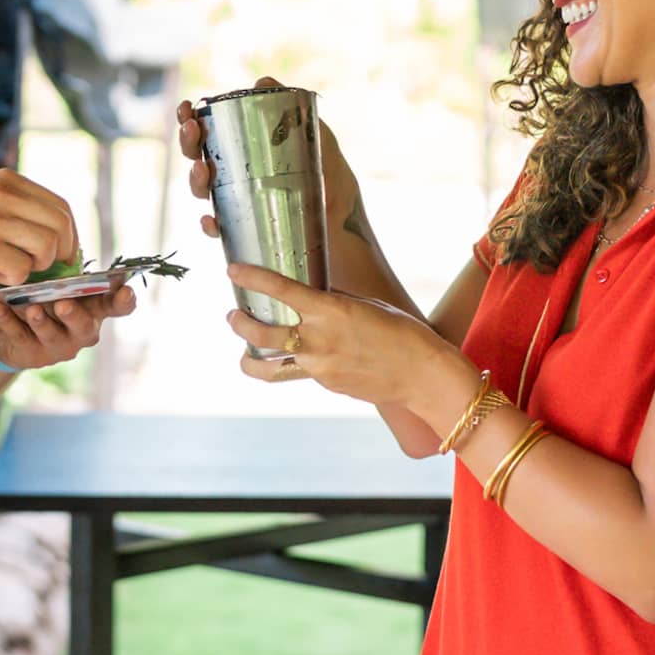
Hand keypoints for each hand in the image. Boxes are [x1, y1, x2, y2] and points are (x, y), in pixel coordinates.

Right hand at [0, 170, 78, 287]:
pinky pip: (21, 267)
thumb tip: (53, 235)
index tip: (63, 255)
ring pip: (46, 246)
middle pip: (60, 225)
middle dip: (61, 254)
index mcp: (5, 181)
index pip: (59, 206)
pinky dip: (16, 278)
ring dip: (37, 267)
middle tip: (45, 270)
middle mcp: (0, 194)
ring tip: (14, 269)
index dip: (69, 235)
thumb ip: (12, 207)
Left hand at [0, 285, 137, 369]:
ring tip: (30, 308)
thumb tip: (55, 246)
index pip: (117, 308)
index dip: (124, 302)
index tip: (125, 290)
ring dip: (40, 321)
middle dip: (73, 315)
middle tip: (63, 304)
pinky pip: (18, 336)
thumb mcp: (59, 285)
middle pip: (83, 326)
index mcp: (94, 310)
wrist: (14, 331)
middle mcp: (81, 332)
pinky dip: (7, 321)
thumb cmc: (45, 299)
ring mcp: (57, 347)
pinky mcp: (31, 355)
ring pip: (50, 335)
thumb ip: (65, 274)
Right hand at [176, 76, 359, 238]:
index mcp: (242, 149)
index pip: (208, 132)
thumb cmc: (329, 171)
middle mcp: (233, 175)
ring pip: (203, 191)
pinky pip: (220, 230)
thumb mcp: (314, 133)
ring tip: (202, 170)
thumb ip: (290, 106)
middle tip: (192, 130)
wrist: (345, 214)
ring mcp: (237, 202)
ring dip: (195, 181)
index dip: (189, 120)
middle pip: (197, 158)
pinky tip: (211, 220)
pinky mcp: (246, 229)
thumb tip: (262, 80)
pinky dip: (211, 226)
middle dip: (188, 143)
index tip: (186, 109)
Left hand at [225, 262, 446, 403]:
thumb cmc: (400, 332)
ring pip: (268, 367)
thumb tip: (307, 300)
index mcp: (330, 310)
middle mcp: (318, 340)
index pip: (280, 290)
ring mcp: (319, 367)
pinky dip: (298, 363)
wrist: (421, 374)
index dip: (252, 277)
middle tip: (233, 315)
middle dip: (239, 323)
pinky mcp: (325, 384)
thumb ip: (331, 304)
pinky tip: (307, 356)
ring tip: (244, 350)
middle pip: (260, 334)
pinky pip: (301, 372)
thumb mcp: (364, 305)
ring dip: (249, 356)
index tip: (233, 269)